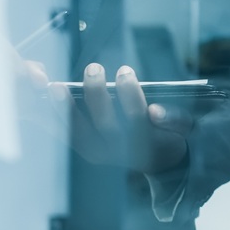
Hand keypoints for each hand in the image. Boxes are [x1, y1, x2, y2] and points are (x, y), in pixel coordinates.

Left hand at [66, 63, 187, 173]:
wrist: (157, 161)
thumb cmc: (169, 135)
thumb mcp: (183, 128)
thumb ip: (175, 119)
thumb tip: (156, 111)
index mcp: (148, 144)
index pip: (137, 119)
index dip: (130, 95)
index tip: (124, 71)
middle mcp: (121, 153)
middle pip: (105, 125)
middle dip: (97, 95)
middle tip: (94, 68)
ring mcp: (101, 155)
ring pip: (79, 133)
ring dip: (66, 109)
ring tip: (56, 87)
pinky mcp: (86, 151)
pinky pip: (67, 135)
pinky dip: (54, 119)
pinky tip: (46, 101)